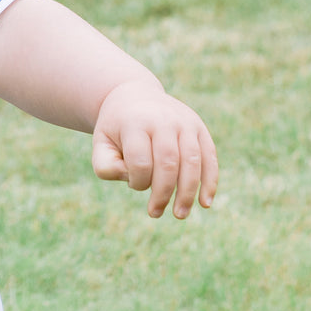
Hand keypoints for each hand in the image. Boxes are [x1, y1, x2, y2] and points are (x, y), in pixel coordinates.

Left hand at [91, 78, 218, 218]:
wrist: (135, 96)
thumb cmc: (116, 129)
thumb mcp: (100, 144)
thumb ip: (106, 166)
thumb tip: (131, 178)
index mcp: (137, 123)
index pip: (141, 161)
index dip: (137, 181)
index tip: (132, 184)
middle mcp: (164, 120)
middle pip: (169, 163)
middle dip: (164, 193)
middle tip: (155, 213)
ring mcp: (185, 123)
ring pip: (193, 161)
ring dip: (188, 192)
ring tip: (180, 214)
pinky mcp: (200, 128)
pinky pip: (210, 156)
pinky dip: (210, 181)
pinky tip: (205, 202)